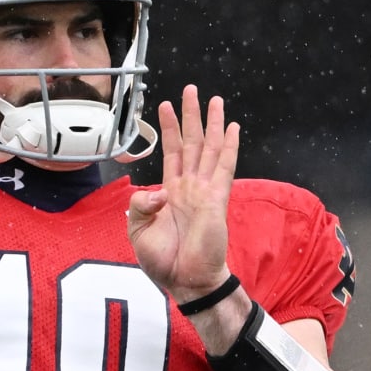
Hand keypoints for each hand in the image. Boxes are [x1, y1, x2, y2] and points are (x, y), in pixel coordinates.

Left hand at [126, 84, 240, 302]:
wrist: (185, 280)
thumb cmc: (164, 261)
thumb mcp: (137, 229)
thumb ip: (140, 204)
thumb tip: (159, 190)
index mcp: (171, 192)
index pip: (172, 152)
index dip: (169, 128)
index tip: (165, 105)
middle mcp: (189, 187)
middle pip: (192, 142)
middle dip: (191, 115)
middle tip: (191, 90)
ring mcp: (205, 191)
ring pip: (209, 148)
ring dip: (212, 123)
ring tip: (214, 99)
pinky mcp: (216, 199)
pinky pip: (224, 167)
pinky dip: (229, 147)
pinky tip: (232, 128)